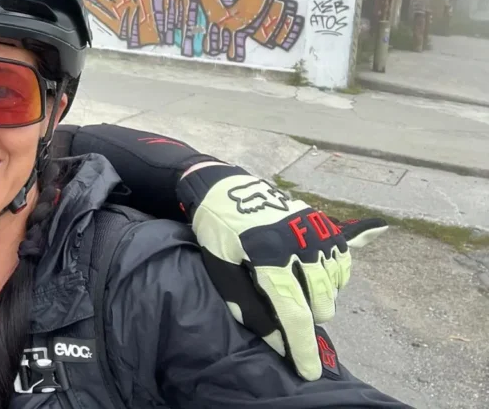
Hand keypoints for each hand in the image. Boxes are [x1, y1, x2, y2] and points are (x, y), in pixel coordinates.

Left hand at [176, 164, 387, 380]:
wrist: (224, 188)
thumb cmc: (218, 233)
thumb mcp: (222, 270)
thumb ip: (249, 307)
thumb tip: (278, 342)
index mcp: (270, 254)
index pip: (294, 313)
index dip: (302, 346)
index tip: (309, 372)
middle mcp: (300, 242)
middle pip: (321, 303)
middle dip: (306, 316)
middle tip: (281, 305)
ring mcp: (316, 231)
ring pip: (335, 286)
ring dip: (318, 296)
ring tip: (292, 286)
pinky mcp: (325, 224)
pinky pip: (342, 263)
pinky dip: (331, 276)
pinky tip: (310, 273)